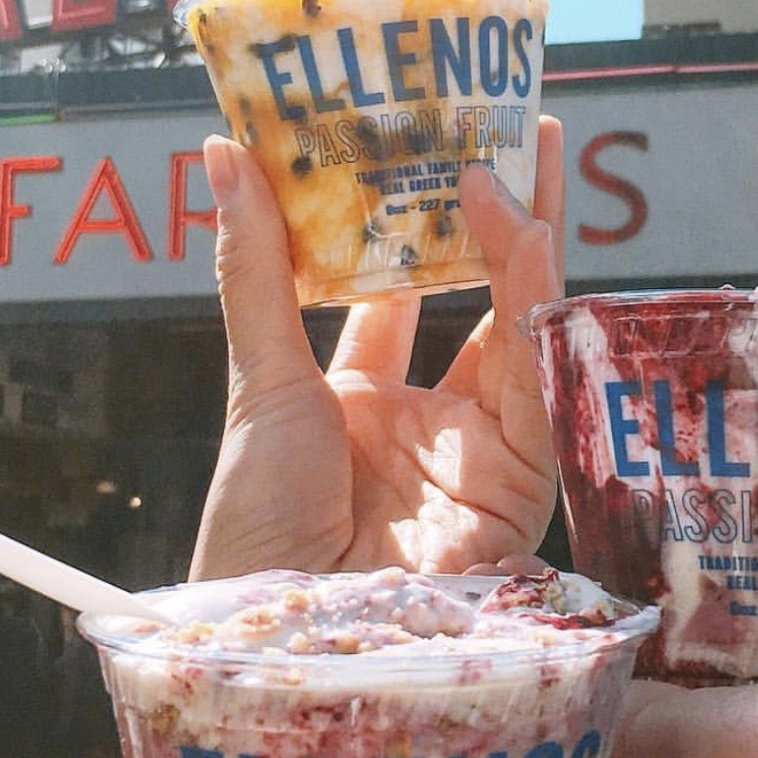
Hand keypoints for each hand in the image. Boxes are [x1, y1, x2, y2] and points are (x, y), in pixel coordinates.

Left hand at [190, 118, 564, 580]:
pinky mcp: (522, 481)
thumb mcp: (263, 383)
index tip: (426, 143)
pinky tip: (531, 237)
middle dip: (501, 219)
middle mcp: (424, 421)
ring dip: (526, 245)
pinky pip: (537, 381)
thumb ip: (259, 268)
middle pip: (476, 302)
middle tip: (520, 127)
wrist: (293, 631)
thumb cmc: (262, 525)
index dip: (417, 223)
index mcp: (356, 400)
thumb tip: (221, 150)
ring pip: (519, 330)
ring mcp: (476, 450)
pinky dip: (536, 308)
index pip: (402, 294)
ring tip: (528, 155)